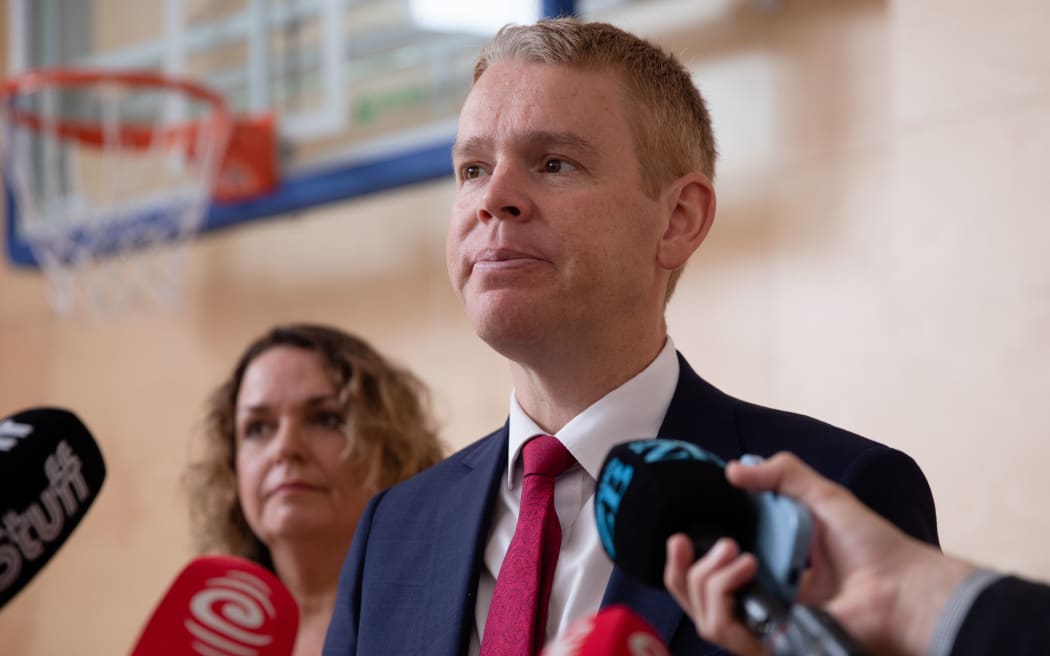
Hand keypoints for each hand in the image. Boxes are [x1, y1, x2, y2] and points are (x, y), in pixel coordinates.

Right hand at [664, 452, 974, 655]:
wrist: (900, 583)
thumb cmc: (871, 546)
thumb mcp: (821, 495)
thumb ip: (781, 474)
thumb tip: (733, 469)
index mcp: (766, 573)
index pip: (708, 577)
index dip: (684, 562)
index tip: (678, 536)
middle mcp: (761, 603)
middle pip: (695, 600)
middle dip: (678, 571)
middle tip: (685, 542)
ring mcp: (766, 628)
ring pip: (704, 618)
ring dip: (704, 580)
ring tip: (734, 554)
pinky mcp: (773, 645)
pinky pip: (725, 632)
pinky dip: (722, 598)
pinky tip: (744, 569)